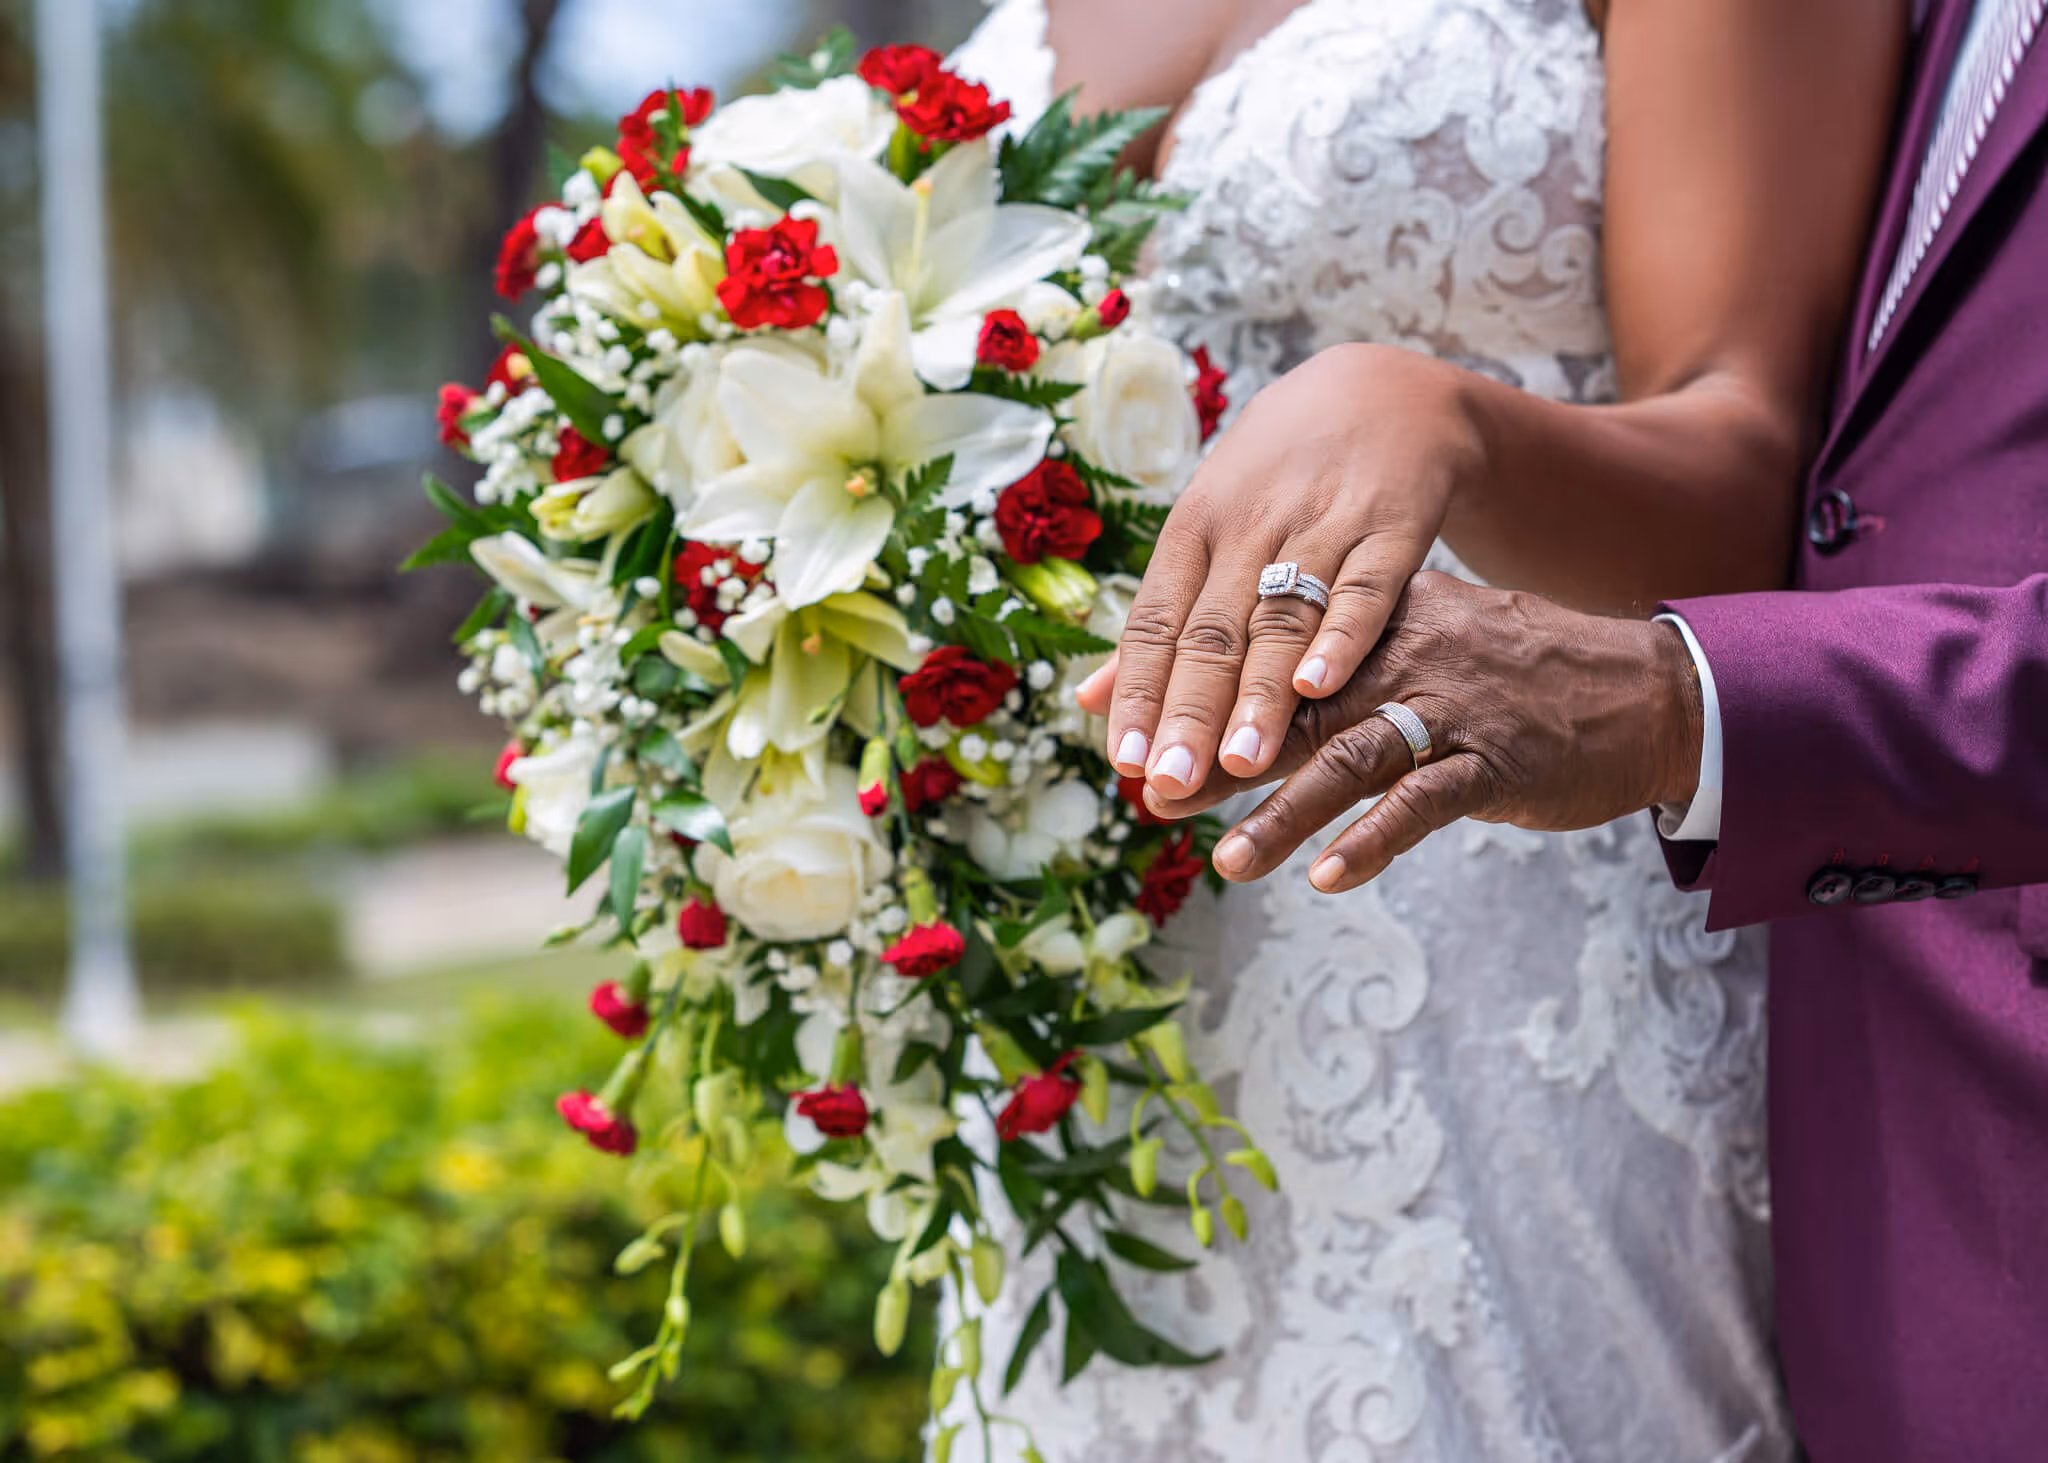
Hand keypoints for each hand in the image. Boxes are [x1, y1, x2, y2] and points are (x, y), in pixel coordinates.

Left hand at [1088, 343, 1485, 798]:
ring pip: (1282, 617)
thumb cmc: (1279, 478)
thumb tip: (1088, 702)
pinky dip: (1341, 636)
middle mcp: (1249, 526)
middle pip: (1213, 630)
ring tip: (1242, 764)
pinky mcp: (1391, 524)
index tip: (1125, 763)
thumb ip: (1158, 622)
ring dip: (1259, 693)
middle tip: (1171, 784)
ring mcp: (1321, 524)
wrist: (1386, 392)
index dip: (1139, 693)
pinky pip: (1364, 587)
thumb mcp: (1209, 531)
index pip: (1155, 622)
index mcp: (1194, 530)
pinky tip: (1318, 686)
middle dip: (1190, 711)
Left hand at [1127, 572, 1705, 892]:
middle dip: (1217, 757)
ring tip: (1228, 862)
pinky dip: (1375, 840)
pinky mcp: (1497, 761)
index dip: (1195, 700)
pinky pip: (1425, 803)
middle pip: (1291, 705)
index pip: (1266, 655)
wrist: (1643, 692)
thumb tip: (1219, 701)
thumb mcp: (1414, 649)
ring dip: (1284, 813)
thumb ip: (1322, 671)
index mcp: (1371, 616)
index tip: (1129, 743)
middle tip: (1152, 799)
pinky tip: (1329, 877)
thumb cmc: (1505, 678)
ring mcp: (1452, 706)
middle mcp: (1403, 651)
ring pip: (1350, 758)